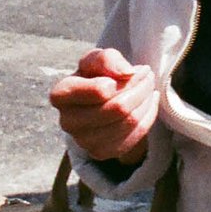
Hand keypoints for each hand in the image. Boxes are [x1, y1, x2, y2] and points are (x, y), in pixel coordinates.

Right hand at [48, 46, 159, 164]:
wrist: (99, 99)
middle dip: (141, 89)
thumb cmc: (96, 75)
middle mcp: (66, 121)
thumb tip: (127, 73)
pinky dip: (147, 117)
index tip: (134, 70)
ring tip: (149, 88)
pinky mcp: (99, 152)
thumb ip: (108, 59)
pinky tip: (148, 104)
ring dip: (146, 102)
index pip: (100, 91)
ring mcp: (82, 141)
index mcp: (61, 94)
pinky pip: (134, 136)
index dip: (124, 80)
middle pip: (118, 108)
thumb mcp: (98, 59)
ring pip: (128, 122)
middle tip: (149, 76)